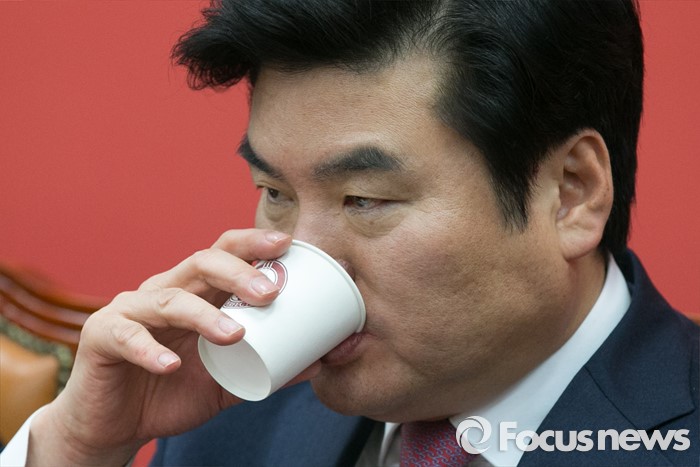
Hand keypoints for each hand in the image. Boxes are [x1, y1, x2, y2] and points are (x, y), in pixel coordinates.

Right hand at [27, 229, 314, 465]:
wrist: (117, 424)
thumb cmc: (173, 390)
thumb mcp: (229, 382)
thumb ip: (270, 368)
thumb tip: (321, 361)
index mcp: (196, 293)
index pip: (224, 253)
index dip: (252, 244)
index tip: (286, 244)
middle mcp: (165, 291)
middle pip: (201, 263)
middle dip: (239, 272)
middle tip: (271, 293)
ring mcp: (131, 310)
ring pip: (169, 298)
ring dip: (204, 315)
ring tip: (235, 334)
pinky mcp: (102, 337)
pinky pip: (126, 336)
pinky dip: (149, 350)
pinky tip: (171, 365)